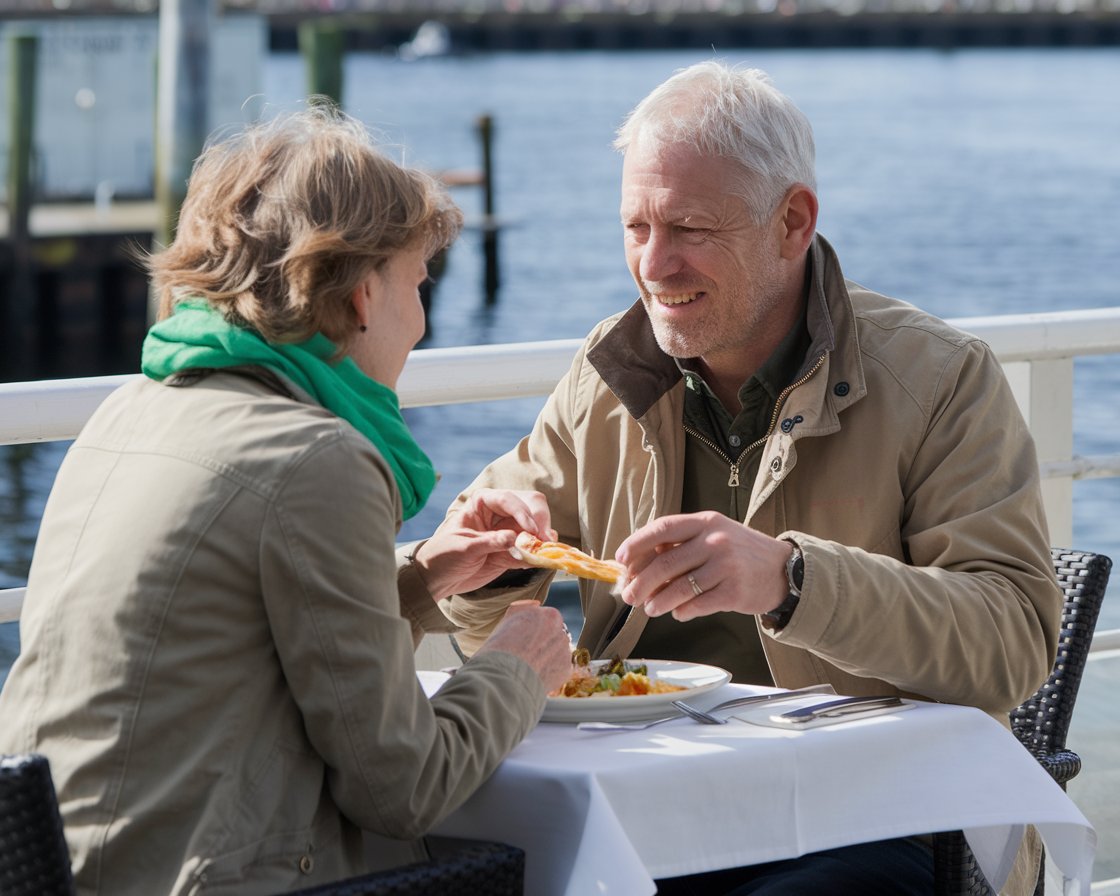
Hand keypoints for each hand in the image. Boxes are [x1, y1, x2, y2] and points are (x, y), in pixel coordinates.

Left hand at [412, 489, 554, 598]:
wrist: (437, 578)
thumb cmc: (443, 555)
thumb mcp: (463, 548)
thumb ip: (490, 542)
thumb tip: (515, 540)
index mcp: (483, 502)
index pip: (510, 499)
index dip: (523, 513)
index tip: (531, 530)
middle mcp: (501, 513)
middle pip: (531, 507)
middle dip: (540, 522)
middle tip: (545, 541)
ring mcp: (510, 531)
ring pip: (537, 528)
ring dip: (545, 539)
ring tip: (546, 552)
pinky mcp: (514, 550)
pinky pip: (534, 549)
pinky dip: (541, 553)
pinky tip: (542, 560)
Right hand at [475, 600, 572, 693]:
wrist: (502, 678)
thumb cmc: (500, 648)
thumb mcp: (509, 619)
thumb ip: (524, 608)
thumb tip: (536, 604)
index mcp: (550, 615)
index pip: (546, 619)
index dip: (533, 630)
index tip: (523, 640)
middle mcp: (561, 630)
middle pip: (554, 634)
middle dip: (544, 643)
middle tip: (526, 654)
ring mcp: (565, 650)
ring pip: (558, 651)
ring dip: (548, 656)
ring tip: (530, 666)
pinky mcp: (566, 669)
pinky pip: (560, 668)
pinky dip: (551, 672)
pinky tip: (536, 674)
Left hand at [615, 511, 791, 621]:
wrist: (783, 569)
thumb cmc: (738, 552)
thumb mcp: (713, 535)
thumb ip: (681, 544)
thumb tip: (638, 564)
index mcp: (705, 522)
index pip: (662, 528)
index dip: (636, 544)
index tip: (620, 560)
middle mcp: (715, 540)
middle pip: (665, 562)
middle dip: (641, 582)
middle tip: (629, 595)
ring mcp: (726, 566)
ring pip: (679, 587)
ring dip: (658, 601)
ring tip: (649, 609)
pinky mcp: (735, 591)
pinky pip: (698, 604)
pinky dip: (683, 611)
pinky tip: (678, 613)